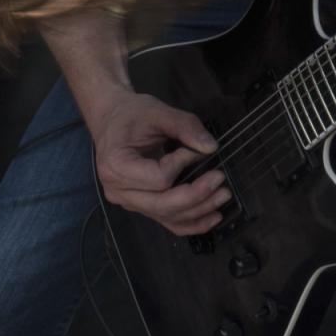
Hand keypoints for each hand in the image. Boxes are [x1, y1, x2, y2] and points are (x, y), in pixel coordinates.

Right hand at [86, 90, 231, 236]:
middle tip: (220, 179)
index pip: (158, 178)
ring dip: (199, 210)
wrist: (113, 120)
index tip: (193, 150)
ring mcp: (128, 202)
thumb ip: (185, 126)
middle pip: (163, 205)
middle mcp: (119, 190)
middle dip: (197, 195)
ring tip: (223, 195)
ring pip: (168, 216)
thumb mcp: (158, 112)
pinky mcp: (140, 206)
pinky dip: (191, 223)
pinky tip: (212, 216)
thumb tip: (211, 147)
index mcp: (117, 165)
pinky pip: (167, 222)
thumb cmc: (131, 114)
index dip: (182, 165)